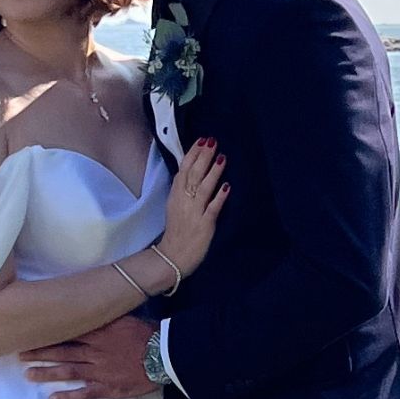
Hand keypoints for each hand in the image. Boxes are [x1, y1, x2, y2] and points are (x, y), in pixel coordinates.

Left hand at [20, 315, 156, 398]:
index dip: (48, 332)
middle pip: (62, 351)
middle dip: (40, 352)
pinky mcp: (108, 388)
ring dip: (47, 373)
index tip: (31, 331)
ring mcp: (99, 371)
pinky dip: (68, 397)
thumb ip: (107, 316)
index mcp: (99, 333)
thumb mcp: (126, 318)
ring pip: (68, 371)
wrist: (167, 355)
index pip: (67, 331)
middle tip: (19, 353)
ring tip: (28, 374)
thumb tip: (92, 305)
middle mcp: (94, 351)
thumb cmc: (149, 334)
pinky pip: (84, 393)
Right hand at [160, 137, 229, 276]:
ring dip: (213, 172)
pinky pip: (212, 209)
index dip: (192, 154)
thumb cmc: (176, 233)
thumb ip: (183, 191)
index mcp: (175, 197)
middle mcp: (183, 202)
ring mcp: (194, 213)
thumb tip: (193, 172)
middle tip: (213, 141)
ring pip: (203, 188)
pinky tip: (227, 186)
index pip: (183, 170)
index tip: (201, 140)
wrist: (172, 258)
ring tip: (222, 157)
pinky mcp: (204, 225)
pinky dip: (219, 197)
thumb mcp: (175, 207)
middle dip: (203, 157)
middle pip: (193, 175)